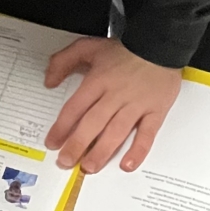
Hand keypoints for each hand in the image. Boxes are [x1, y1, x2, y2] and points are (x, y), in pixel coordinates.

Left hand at [44, 37, 181, 172]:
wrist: (160, 44)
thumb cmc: (125, 49)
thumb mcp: (88, 47)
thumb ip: (63, 61)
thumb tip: (49, 81)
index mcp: (98, 80)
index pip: (75, 108)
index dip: (61, 127)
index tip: (52, 143)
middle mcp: (116, 94)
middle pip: (93, 123)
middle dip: (77, 145)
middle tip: (66, 162)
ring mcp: (137, 104)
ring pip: (116, 131)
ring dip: (102, 152)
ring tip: (90, 167)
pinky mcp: (156, 110)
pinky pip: (147, 134)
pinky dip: (138, 150)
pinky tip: (127, 164)